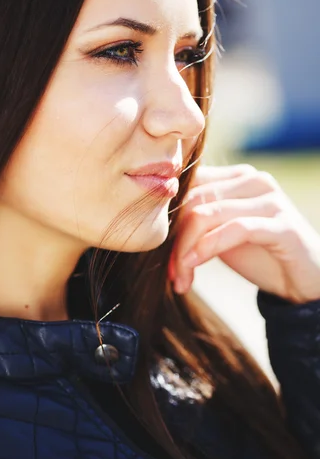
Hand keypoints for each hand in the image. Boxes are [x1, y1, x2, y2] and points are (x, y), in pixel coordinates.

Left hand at [169, 164, 319, 302]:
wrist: (305, 281)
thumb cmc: (260, 255)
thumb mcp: (220, 234)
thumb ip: (196, 220)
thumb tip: (154, 222)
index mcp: (236, 177)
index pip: (187, 185)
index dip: (166, 217)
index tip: (158, 252)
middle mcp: (253, 180)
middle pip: (192, 200)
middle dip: (174, 240)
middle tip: (169, 272)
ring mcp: (270, 199)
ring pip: (207, 214)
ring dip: (185, 250)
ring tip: (180, 277)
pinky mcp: (282, 224)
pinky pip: (235, 230)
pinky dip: (207, 249)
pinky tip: (193, 267)